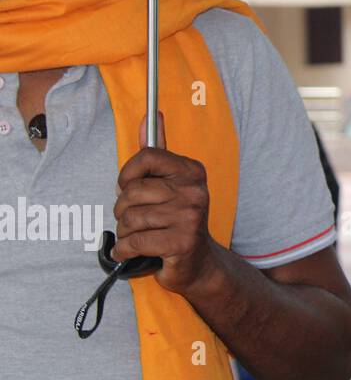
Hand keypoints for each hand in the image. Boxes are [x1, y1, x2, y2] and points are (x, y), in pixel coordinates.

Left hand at [112, 113, 218, 294]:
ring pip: (130, 219)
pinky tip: (131, 253)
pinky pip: (134, 242)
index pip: (147, 157)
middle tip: (134, 220)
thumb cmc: (176, 221)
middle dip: (123, 211)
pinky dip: (124, 251)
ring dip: (124, 233)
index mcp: (192, 171)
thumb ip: (157, 153)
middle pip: (132, 192)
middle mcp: (195, 191)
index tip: (128, 187)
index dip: (127, 175)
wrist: (198, 263)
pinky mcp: (181, 242)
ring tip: (137, 237)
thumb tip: (151, 116)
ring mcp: (190, 217)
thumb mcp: (169, 184)